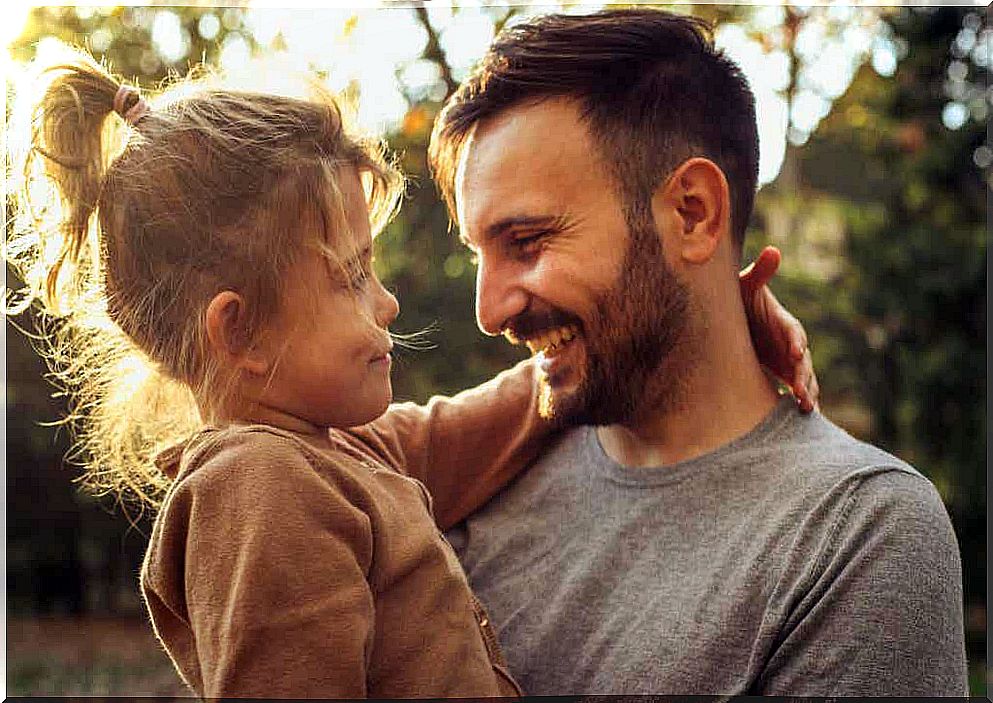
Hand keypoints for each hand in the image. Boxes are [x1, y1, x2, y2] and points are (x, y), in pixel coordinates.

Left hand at [739, 246, 818, 412]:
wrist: (733, 317)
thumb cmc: (739, 297)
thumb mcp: (746, 285)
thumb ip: (760, 272)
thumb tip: (773, 250)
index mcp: (782, 321)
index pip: (793, 330)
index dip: (796, 340)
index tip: (796, 352)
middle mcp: (789, 342)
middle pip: (802, 360)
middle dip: (804, 376)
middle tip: (802, 392)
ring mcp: (787, 360)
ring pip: (803, 378)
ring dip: (806, 392)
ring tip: (806, 409)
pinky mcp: (781, 372)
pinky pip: (794, 389)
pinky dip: (799, 401)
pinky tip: (801, 419)